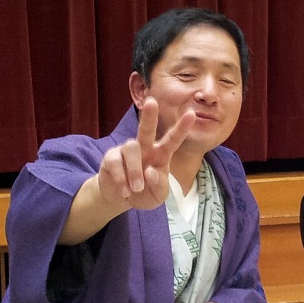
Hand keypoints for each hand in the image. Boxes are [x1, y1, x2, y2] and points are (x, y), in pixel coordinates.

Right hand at [98, 97, 195, 211]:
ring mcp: (126, 150)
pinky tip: (124, 190)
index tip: (192, 114)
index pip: (173, 139)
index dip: (181, 127)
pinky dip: (121, 178)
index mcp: (161, 154)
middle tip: (152, 102)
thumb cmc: (145, 193)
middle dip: (149, 116)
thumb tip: (150, 171)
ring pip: (131, 148)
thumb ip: (159, 185)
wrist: (121, 200)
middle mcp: (144, 147)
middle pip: (146, 129)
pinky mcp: (111, 157)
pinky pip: (115, 162)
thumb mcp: (158, 196)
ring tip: (136, 189)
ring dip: (134, 170)